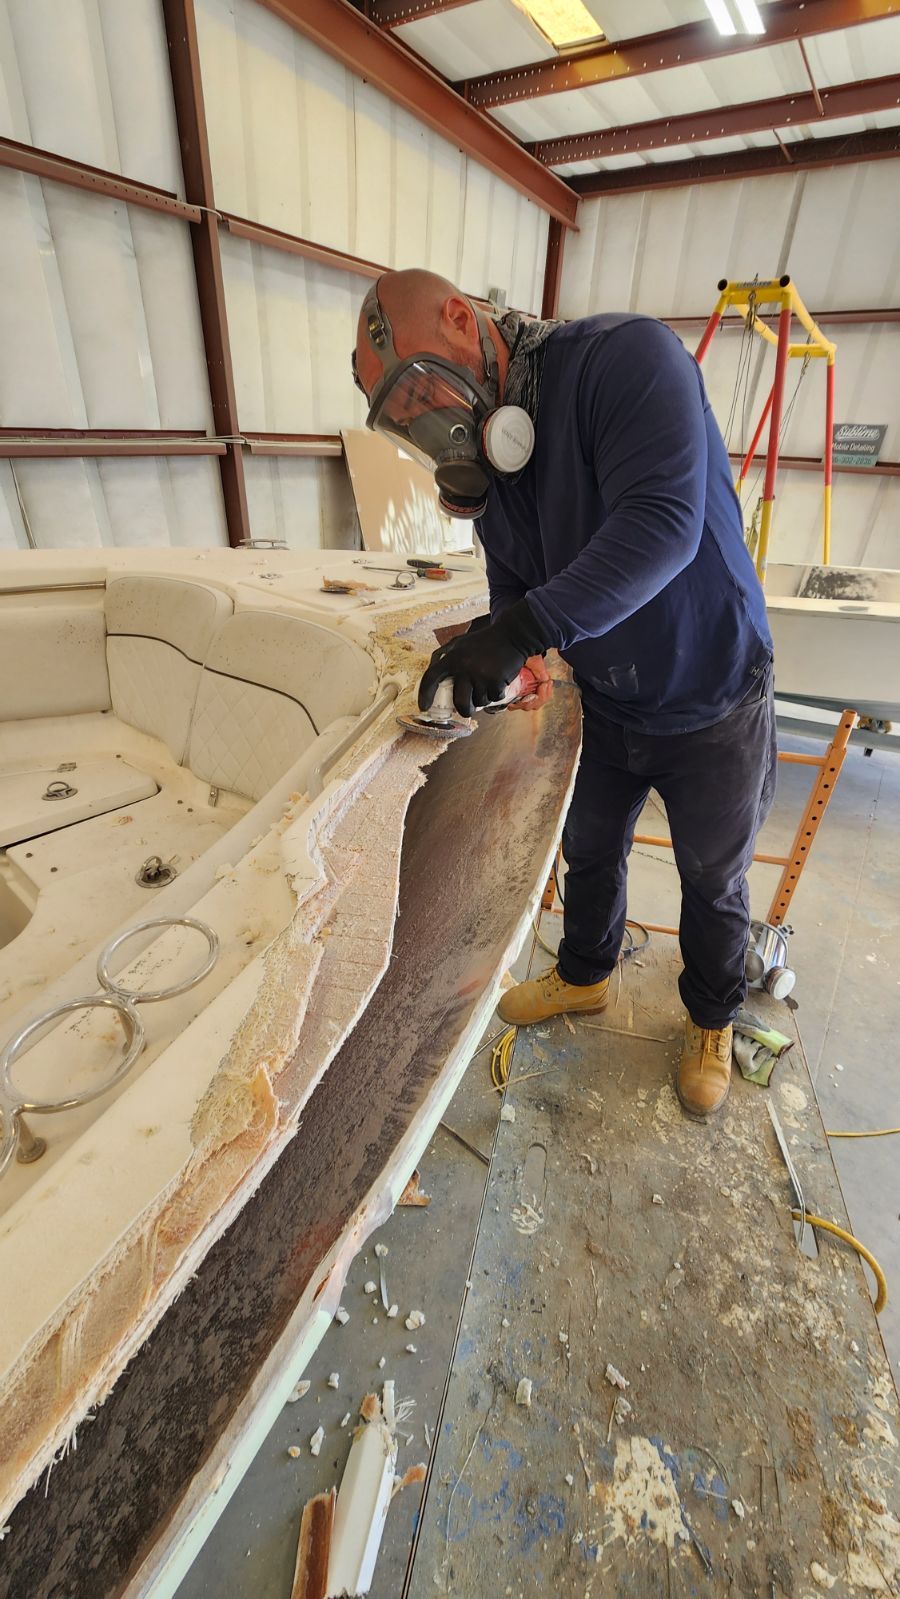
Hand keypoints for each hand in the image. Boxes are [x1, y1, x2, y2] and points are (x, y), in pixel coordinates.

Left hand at [418, 598, 550, 718]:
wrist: (511, 635)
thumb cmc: (484, 641)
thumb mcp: (459, 643)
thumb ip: (444, 656)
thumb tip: (432, 675)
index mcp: (451, 657)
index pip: (431, 677)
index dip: (425, 694)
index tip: (424, 707)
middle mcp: (464, 668)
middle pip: (459, 702)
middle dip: (464, 710)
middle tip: (467, 708)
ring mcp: (480, 676)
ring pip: (478, 702)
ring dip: (483, 698)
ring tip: (487, 683)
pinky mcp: (496, 681)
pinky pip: (493, 698)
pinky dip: (496, 694)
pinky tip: (498, 681)